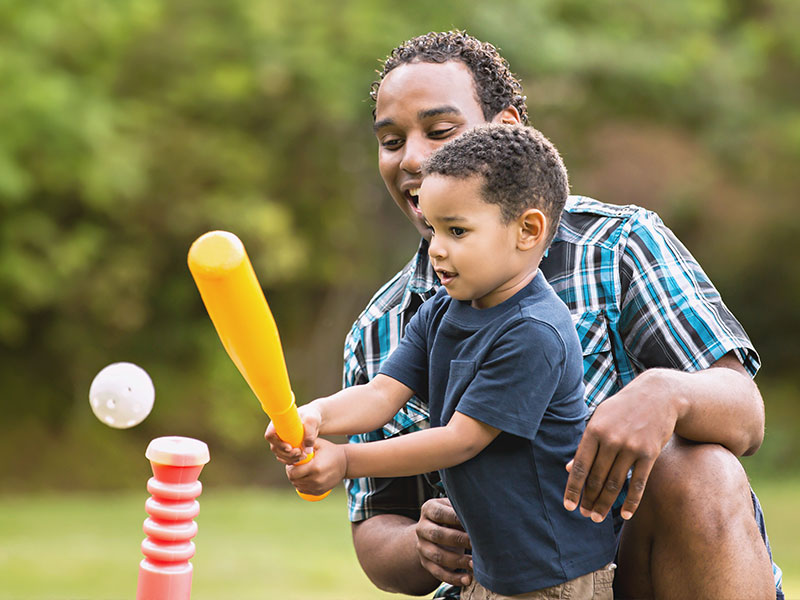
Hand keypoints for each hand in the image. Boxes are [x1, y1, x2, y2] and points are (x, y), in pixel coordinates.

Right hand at [264, 403, 321, 464]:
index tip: (290, 447)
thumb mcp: (312, 420)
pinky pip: (285, 458)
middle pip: (275, 447)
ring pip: (280, 454)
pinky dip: (292, 460)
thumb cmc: (311, 416)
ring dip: (290, 458)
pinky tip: (302, 458)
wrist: (313, 421)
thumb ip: (310, 432)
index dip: (277, 443)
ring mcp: (280, 441)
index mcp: (278, 423)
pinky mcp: (286, 447)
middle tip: (300, 453)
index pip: (270, 435)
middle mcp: (277, 433)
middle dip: (287, 454)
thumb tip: (307, 449)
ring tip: (304, 456)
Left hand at [286, 438, 345, 495]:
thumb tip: (292, 445)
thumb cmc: (330, 451)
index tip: (291, 463)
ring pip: (298, 486)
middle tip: (294, 467)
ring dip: (296, 479)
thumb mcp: (319, 444)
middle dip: (291, 474)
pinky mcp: (320, 492)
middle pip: (294, 480)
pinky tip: (305, 477)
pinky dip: (301, 485)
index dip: (289, 468)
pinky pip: (304, 491)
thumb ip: (305, 443)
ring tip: (300, 471)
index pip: (293, 473)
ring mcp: (318, 487)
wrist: (345, 463)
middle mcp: (316, 479)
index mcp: (315, 467)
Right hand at [415, 498, 472, 586]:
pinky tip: (468, 580)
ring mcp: (422, 546)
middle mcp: (422, 528)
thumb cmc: (453, 517)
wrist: (435, 532)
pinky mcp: (426, 563)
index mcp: (429, 509)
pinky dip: (453, 578)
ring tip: (475, 565)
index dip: (456, 518)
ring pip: (438, 555)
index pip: (440, 513)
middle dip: (458, 540)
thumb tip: (482, 515)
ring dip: (458, 561)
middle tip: (476, 544)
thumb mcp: (454, 509)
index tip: (474, 523)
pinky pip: (438, 573)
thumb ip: (462, 510)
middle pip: (437, 535)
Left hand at [563, 371, 677, 521]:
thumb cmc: (622, 409)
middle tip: (584, 515)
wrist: (658, 395)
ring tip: (597, 517)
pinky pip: (638, 483)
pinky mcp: (649, 454)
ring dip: (604, 504)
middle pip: (596, 478)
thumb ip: (586, 445)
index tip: (568, 506)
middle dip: (589, 499)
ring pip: (614, 484)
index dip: (573, 488)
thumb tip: (570, 469)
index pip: (581, 466)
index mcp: (594, 430)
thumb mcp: (599, 420)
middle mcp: (611, 440)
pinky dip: (631, 502)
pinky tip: (625, 515)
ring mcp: (631, 447)